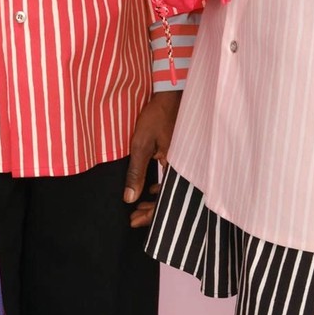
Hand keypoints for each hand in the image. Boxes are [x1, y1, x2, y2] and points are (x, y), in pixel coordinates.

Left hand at [123, 90, 180, 228]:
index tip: (133, 220)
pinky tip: (150, 187)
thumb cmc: (157, 116)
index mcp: (176, 168)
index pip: (164, 201)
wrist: (172, 94)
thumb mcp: (141, 144)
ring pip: (171, 190)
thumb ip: (136, 172)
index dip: (149, 214)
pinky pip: (173, 179)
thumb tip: (129, 198)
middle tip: (133, 218)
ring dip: (154, 200)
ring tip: (139, 205)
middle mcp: (184, 169)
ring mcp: (184, 163)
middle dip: (150, 211)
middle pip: (169, 199)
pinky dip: (161, 187)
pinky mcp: (181, 156)